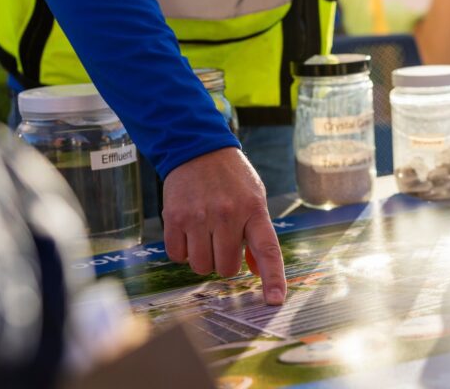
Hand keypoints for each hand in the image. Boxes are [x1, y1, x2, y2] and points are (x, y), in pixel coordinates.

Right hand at [162, 147, 285, 304]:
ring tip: (204, 235)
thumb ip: (257, 233)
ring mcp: (198, 217)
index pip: (267, 250)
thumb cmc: (230, 177)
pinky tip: (188, 233)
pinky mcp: (174, 218)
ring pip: (201, 266)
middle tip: (222, 241)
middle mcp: (227, 214)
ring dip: (203, 259)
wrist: (196, 147)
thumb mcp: (253, 197)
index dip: (273, 278)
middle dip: (225, 262)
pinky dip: (182, 252)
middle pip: (227, 268)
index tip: (275, 301)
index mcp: (253, 209)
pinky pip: (177, 256)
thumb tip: (256, 271)